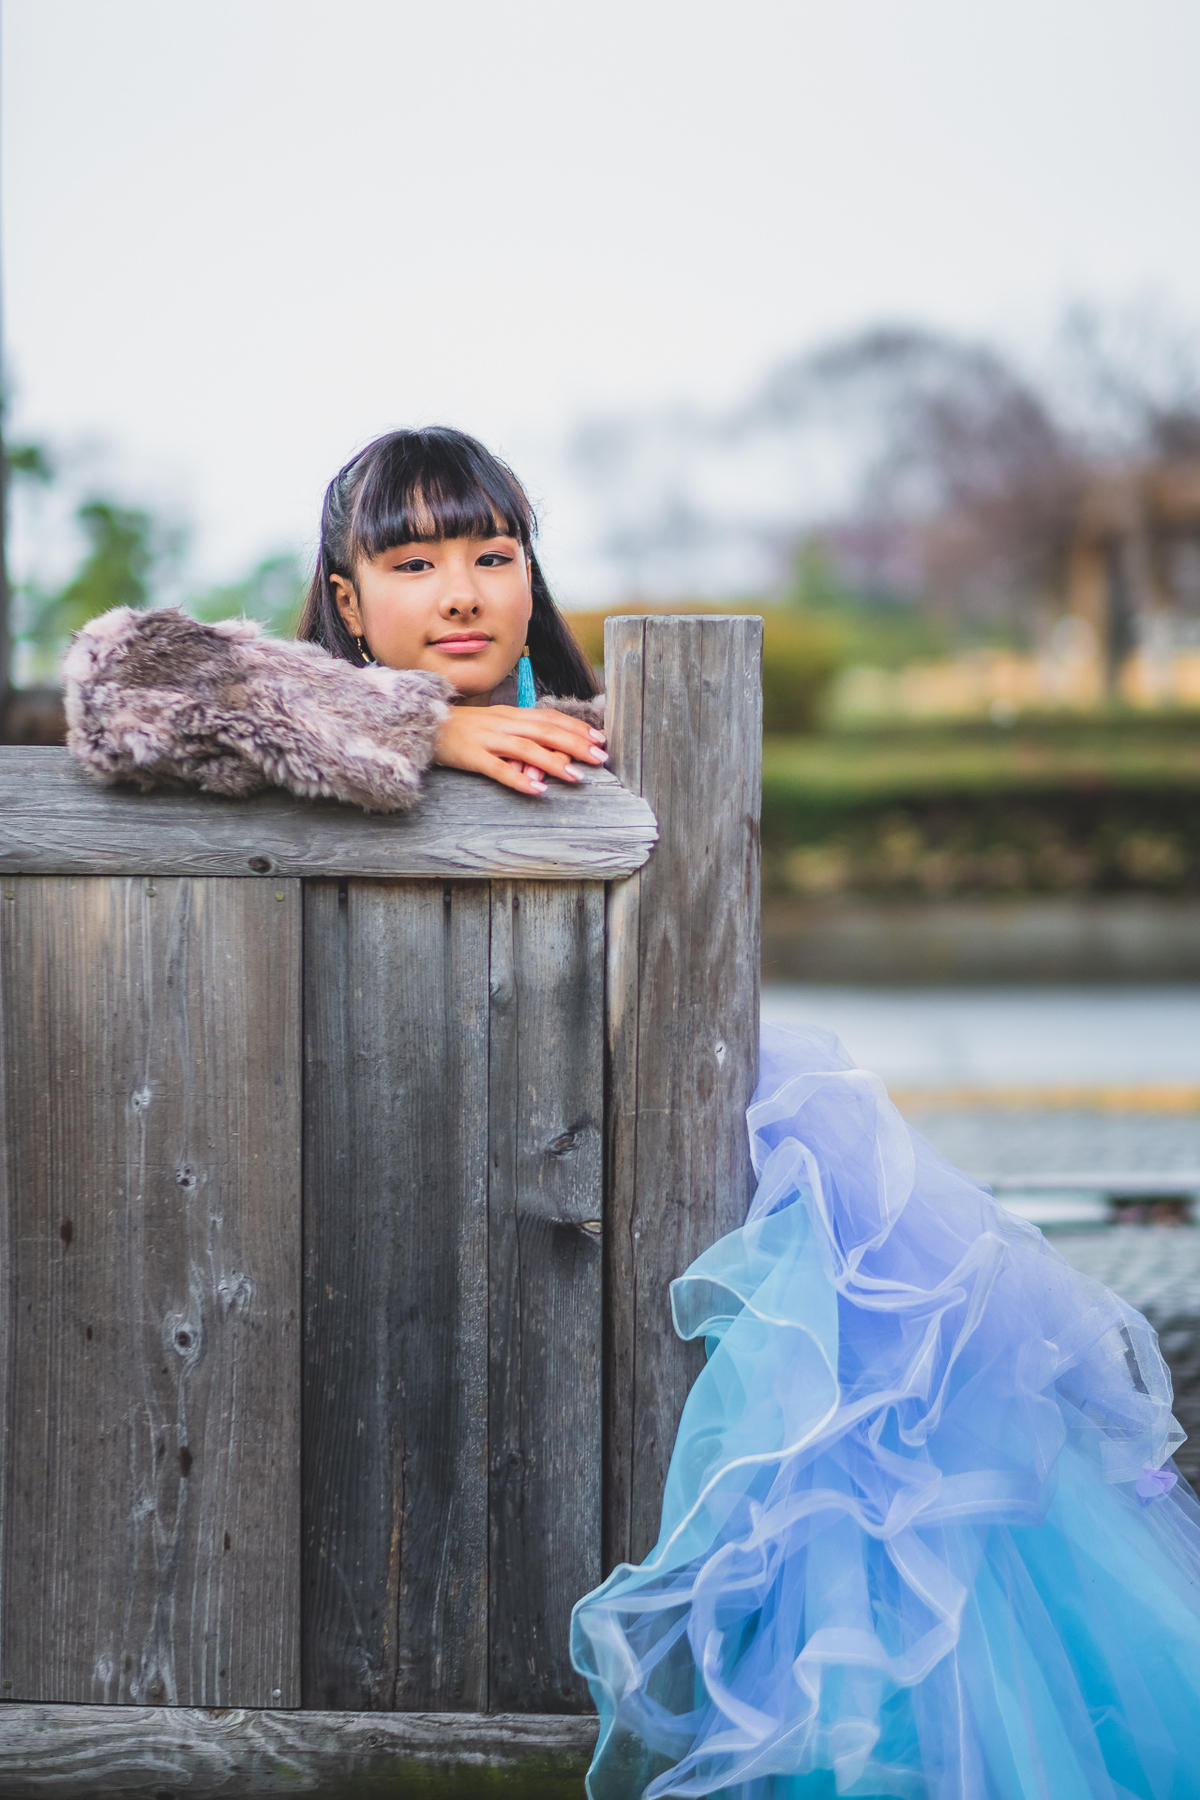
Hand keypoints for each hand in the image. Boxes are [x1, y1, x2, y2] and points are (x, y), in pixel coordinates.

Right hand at [433, 705, 607, 795]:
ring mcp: (486, 739)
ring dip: (553, 762)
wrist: (422, 725)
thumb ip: (519, 734)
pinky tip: (537, 791)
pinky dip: (519, 780)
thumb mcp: (493, 724)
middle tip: (600, 757)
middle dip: (575, 743)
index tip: (599, 738)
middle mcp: (502, 723)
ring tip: (576, 776)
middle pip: (545, 730)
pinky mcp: (471, 757)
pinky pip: (498, 769)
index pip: (549, 717)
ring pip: (526, 748)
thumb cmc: (461, 729)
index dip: (575, 727)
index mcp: (510, 714)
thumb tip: (549, 748)